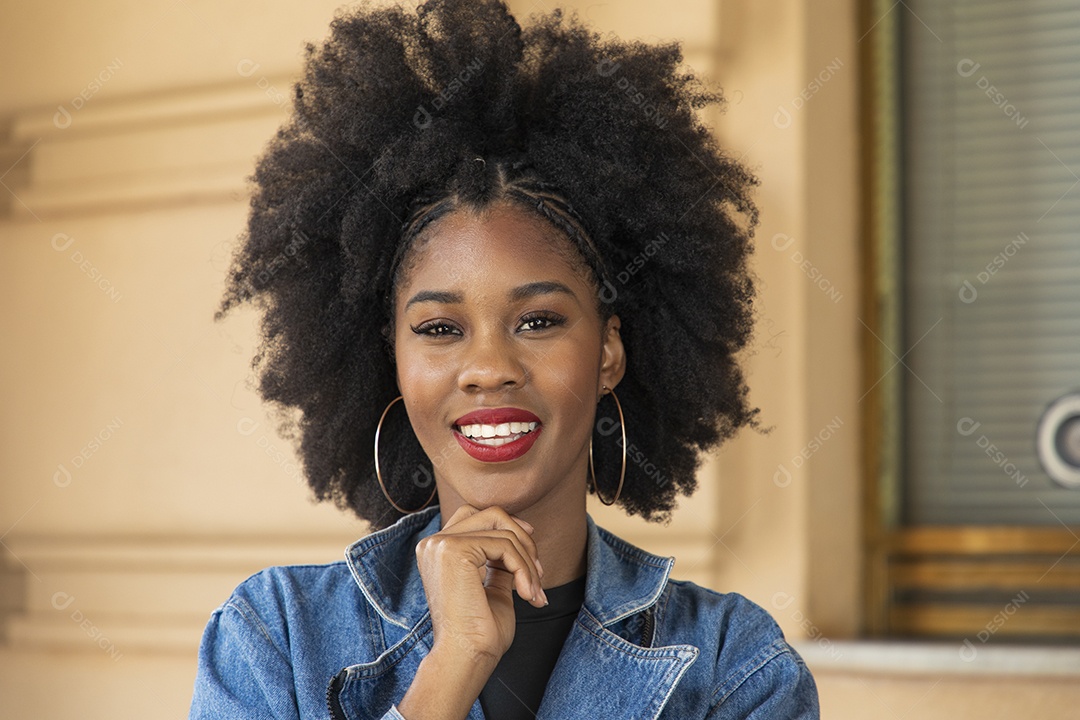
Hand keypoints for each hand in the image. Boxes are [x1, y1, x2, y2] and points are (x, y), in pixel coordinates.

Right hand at [397, 505, 546, 719]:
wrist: (466, 657)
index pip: (478, 516)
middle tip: (538, 574)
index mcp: (437, 550)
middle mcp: (433, 542)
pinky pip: (504, 545)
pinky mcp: (454, 550)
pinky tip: (527, 594)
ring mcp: (441, 544)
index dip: (509, 527)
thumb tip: (521, 535)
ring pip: (503, 529)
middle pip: (492, 515)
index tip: (531, 553)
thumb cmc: (479, 632)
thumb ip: (500, 560)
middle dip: (523, 540)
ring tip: (534, 591)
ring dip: (528, 560)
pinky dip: (524, 568)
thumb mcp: (493, 586)